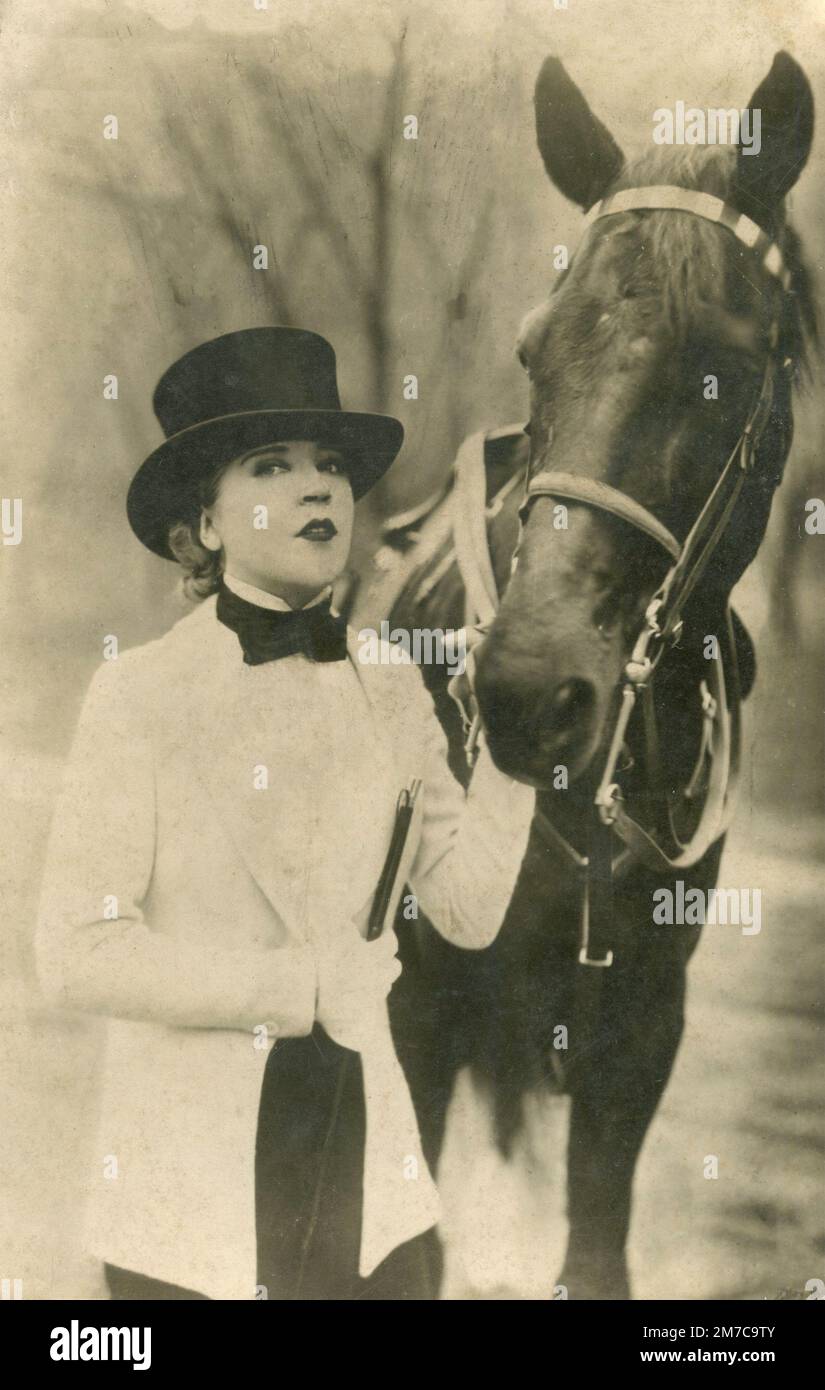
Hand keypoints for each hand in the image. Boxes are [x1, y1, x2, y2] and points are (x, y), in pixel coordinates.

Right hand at [315, 926, 401, 1051]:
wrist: (303, 990)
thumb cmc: (316, 957)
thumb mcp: (330, 931)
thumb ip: (345, 924)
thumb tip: (351, 923)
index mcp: (371, 956)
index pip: (391, 944)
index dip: (389, 936)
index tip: (385, 933)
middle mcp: (375, 978)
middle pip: (394, 968)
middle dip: (388, 960)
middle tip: (378, 955)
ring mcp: (368, 997)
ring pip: (384, 986)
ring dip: (380, 978)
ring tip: (366, 974)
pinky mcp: (359, 1014)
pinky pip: (370, 1004)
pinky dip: (366, 997)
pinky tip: (355, 992)